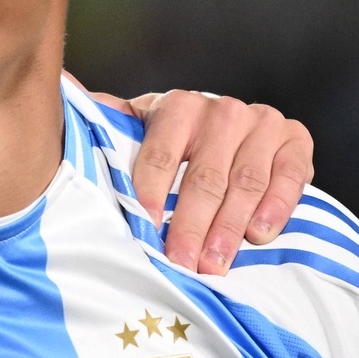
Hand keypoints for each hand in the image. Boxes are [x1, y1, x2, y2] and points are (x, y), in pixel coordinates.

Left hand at [79, 85, 314, 274]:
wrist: (232, 134)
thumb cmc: (172, 145)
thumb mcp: (136, 132)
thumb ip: (103, 122)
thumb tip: (62, 91)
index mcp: (178, 106)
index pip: (161, 153)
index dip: (149, 192)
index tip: (141, 227)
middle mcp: (223, 110)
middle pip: (205, 176)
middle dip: (190, 225)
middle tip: (180, 264)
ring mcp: (263, 124)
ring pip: (245, 182)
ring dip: (230, 228)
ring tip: (214, 266)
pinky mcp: (296, 141)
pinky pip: (290, 177)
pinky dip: (277, 207)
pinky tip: (260, 236)